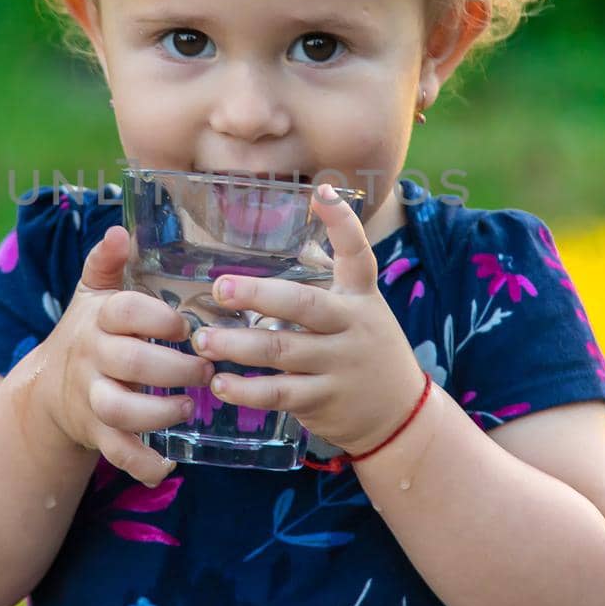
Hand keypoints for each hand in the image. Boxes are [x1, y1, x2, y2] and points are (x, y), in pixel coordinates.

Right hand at [30, 225, 214, 486]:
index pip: (125, 312)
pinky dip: (142, 463)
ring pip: (120, 410)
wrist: (50, 385)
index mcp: (99, 319)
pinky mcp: (96, 432)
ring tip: (190, 407)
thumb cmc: (90, 331)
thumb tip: (120, 230)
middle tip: (207, 369)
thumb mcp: (93, 292)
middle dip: (174, 369)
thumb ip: (108, 261)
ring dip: (159, 413)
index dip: (157, 318)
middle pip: (130, 363)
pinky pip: (117, 453)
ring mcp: (92, 397)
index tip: (185, 325)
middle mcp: (92, 358)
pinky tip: (168, 463)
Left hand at [188, 184, 427, 455]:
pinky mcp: (325, 400)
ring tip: (202, 341)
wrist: (402, 413)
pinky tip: (220, 384)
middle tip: (220, 288)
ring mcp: (339, 365)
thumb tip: (281, 247)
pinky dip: (247, 390)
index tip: (321, 191)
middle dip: (258, 294)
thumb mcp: (360, 311)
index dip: (342, 222)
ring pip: (282, 351)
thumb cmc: (365, 350)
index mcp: (360, 297)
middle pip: (303, 305)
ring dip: (237, 346)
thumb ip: (328, 285)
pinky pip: (280, 393)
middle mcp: (352, 326)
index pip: (357, 253)